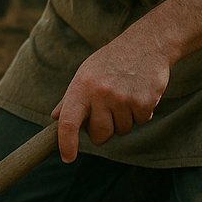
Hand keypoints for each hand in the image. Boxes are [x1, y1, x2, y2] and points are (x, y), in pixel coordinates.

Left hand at [51, 35, 170, 162]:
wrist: (147, 43)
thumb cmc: (111, 60)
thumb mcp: (86, 73)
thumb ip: (71, 98)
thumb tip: (55, 118)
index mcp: (82, 86)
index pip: (68, 122)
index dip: (66, 143)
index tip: (68, 158)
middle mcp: (100, 93)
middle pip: (99, 135)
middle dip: (103, 131)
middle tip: (109, 112)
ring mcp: (123, 98)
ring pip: (122, 130)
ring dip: (125, 119)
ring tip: (126, 95)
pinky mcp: (144, 101)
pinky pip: (141, 121)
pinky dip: (141, 113)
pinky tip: (140, 93)